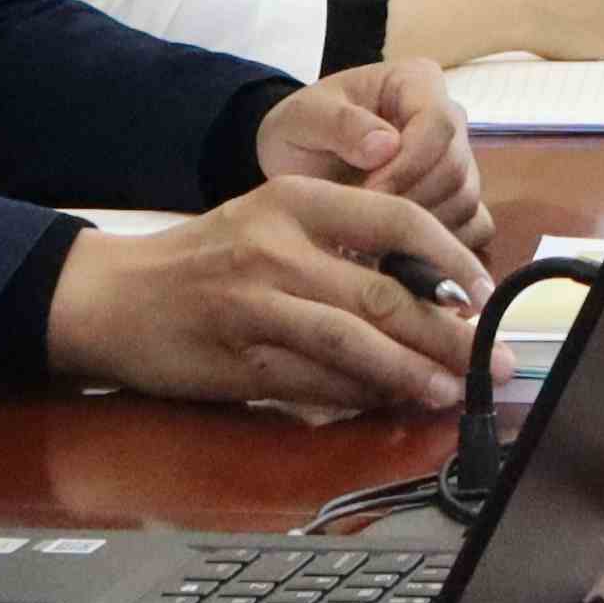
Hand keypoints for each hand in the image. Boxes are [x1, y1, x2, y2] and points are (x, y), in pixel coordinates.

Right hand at [46, 170, 489, 419]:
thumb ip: (344, 241)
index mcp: (295, 199)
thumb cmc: (205, 258)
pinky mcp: (238, 360)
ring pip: (355, 343)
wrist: (111, 295)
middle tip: (492, 359)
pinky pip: (314, 383)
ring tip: (451, 391)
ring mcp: (256, 305)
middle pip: (386, 293)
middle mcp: (278, 247)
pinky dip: (358, 397)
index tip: (485, 292)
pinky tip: (388, 403)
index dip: (452, 259)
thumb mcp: (272, 220)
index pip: (398, 219)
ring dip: (412, 373)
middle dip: (450, 333)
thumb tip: (431, 290)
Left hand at [258, 54, 496, 248]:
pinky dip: (443, 245)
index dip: (408, 165)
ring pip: (466, 199)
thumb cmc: (303, 129)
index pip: (438, 122)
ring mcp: (459, 159)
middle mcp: (448, 118)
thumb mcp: (304, 118)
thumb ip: (340, 124)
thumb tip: (387, 146)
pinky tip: (401, 252)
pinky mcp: (459, 198)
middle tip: (364, 224)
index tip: (366, 194)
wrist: (297, 159)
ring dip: (422, 227)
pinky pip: (475, 226)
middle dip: (410, 201)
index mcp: (417, 82)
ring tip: (373, 240)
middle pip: (455, 166)